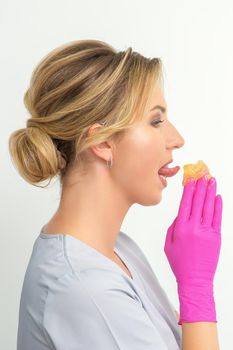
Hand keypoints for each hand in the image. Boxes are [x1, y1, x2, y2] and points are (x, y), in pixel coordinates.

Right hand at [164, 176, 222, 323]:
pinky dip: (218, 206)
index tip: (190, 179)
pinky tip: (218, 197)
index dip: (188, 190)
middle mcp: (194, 227)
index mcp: (181, 228)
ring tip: (211, 180)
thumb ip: (173, 227)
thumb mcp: (168, 244)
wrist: (195, 280)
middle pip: (198, 201)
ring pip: (209, 206)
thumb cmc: (179, 263)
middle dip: (200, 186)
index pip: (185, 203)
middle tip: (202, 174)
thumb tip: (180, 215)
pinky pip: (218, 217)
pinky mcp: (216, 237)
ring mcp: (207, 231)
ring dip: (210, 192)